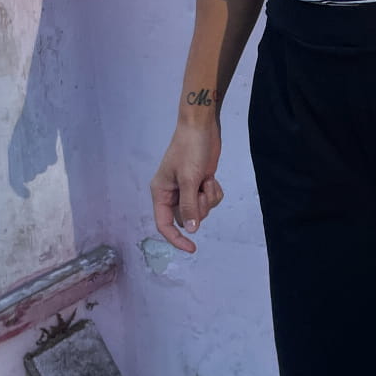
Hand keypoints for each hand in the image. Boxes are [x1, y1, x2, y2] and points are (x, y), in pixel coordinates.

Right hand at [151, 122, 224, 253]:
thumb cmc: (190, 148)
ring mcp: (187, 189)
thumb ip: (189, 205)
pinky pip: (210, 200)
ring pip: (200, 210)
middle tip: (203, 189)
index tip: (192, 248)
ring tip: (206, 179)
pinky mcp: (200, 184)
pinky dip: (214, 192)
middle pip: (186, 218)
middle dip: (199, 207)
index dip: (176, 239)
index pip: (164, 224)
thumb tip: (191, 230)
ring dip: (208, 198)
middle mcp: (172, 194)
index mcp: (160, 192)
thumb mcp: (189, 178)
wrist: (202, 126)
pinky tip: (211, 177)